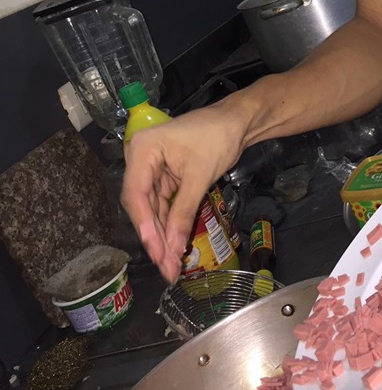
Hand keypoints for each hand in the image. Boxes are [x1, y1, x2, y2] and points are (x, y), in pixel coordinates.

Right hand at [121, 100, 244, 281]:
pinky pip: (162, 205)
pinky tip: (174, 247)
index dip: (145, 226)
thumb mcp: (200, 176)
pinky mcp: (164, 177)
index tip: (156, 252)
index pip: (135, 193)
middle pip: (141, 205)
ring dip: (162, 236)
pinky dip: (169, 225)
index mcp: (143, 149)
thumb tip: (173, 250)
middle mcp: (140, 159)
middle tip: (166, 267)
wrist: (237, 122)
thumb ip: (183, 212)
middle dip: (155, 237)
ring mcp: (151, 169)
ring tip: (170, 265)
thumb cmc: (218, 138)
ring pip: (151, 210)